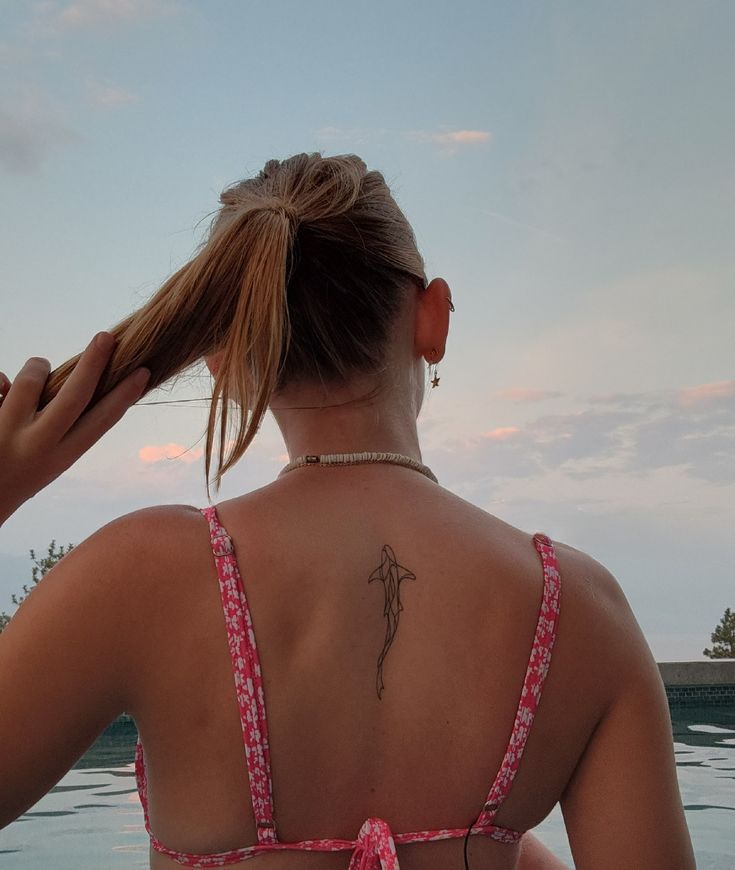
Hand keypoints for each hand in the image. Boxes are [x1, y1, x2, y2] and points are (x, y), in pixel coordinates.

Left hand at [0, 332, 149, 525]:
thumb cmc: (15, 476)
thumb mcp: (46, 460)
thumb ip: (59, 427)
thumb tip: (63, 379)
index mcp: (61, 457)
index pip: (101, 421)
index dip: (124, 395)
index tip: (143, 372)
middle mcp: (37, 445)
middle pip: (73, 396)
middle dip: (93, 363)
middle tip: (107, 336)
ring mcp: (5, 431)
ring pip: (30, 379)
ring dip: (37, 366)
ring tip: (37, 368)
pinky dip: (1, 382)